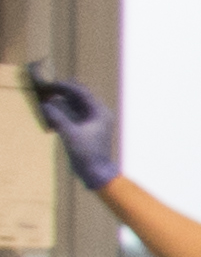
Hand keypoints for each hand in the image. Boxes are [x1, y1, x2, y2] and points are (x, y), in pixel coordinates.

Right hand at [23, 76, 111, 190]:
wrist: (96, 172)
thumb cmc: (87, 153)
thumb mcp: (70, 133)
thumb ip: (57, 118)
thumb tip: (45, 105)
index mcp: (99, 112)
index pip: (82, 93)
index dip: (65, 86)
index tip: (50, 84)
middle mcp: (98, 114)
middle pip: (80, 97)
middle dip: (63, 93)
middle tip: (47, 90)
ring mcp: (93, 122)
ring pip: (76, 106)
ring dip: (62, 102)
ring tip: (47, 99)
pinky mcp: (87, 130)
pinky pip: (74, 115)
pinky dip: (63, 112)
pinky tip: (52, 113)